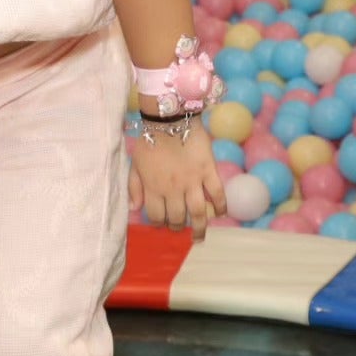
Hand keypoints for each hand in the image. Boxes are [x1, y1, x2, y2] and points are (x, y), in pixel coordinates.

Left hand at [129, 121, 225, 240]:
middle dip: (177, 227)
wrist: (169, 118)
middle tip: (179, 229)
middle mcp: (173, 189)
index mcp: (153, 187)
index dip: (159, 224)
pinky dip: (221, 205)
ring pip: (198, 212)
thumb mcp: (134, 164)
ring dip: (199, 227)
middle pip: (177, 217)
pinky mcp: (209, 170)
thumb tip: (135, 209)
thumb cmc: (149, 141)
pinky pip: (217, 193)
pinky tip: (220, 214)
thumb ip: (134, 187)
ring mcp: (193, 181)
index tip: (161, 225)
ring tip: (199, 237)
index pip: (156, 215)